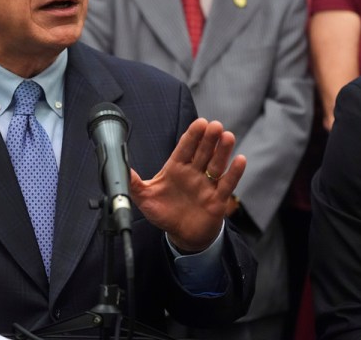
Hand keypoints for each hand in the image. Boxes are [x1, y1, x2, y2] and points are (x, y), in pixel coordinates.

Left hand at [129, 118, 245, 251]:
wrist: (181, 235)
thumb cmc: (164, 213)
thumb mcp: (144, 198)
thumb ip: (134, 183)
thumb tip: (120, 168)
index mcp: (176, 168)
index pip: (185, 148)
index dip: (192, 136)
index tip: (200, 123)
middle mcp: (193, 173)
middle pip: (203, 152)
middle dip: (209, 139)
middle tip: (215, 125)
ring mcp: (206, 185)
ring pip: (216, 164)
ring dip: (222, 151)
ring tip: (227, 137)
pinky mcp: (217, 199)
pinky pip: (227, 184)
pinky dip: (234, 173)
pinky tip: (240, 160)